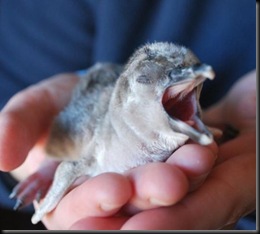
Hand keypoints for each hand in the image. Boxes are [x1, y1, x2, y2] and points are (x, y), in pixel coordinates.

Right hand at [0, 71, 217, 229]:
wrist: (99, 91)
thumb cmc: (63, 104)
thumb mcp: (36, 109)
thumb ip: (18, 127)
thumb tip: (3, 155)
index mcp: (75, 192)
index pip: (82, 210)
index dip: (94, 204)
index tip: (112, 188)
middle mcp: (114, 191)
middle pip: (130, 206)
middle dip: (147, 196)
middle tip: (168, 183)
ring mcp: (144, 176)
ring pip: (165, 190)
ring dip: (183, 180)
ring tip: (197, 160)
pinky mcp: (169, 157)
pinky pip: (185, 165)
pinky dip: (194, 161)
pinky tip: (203, 149)